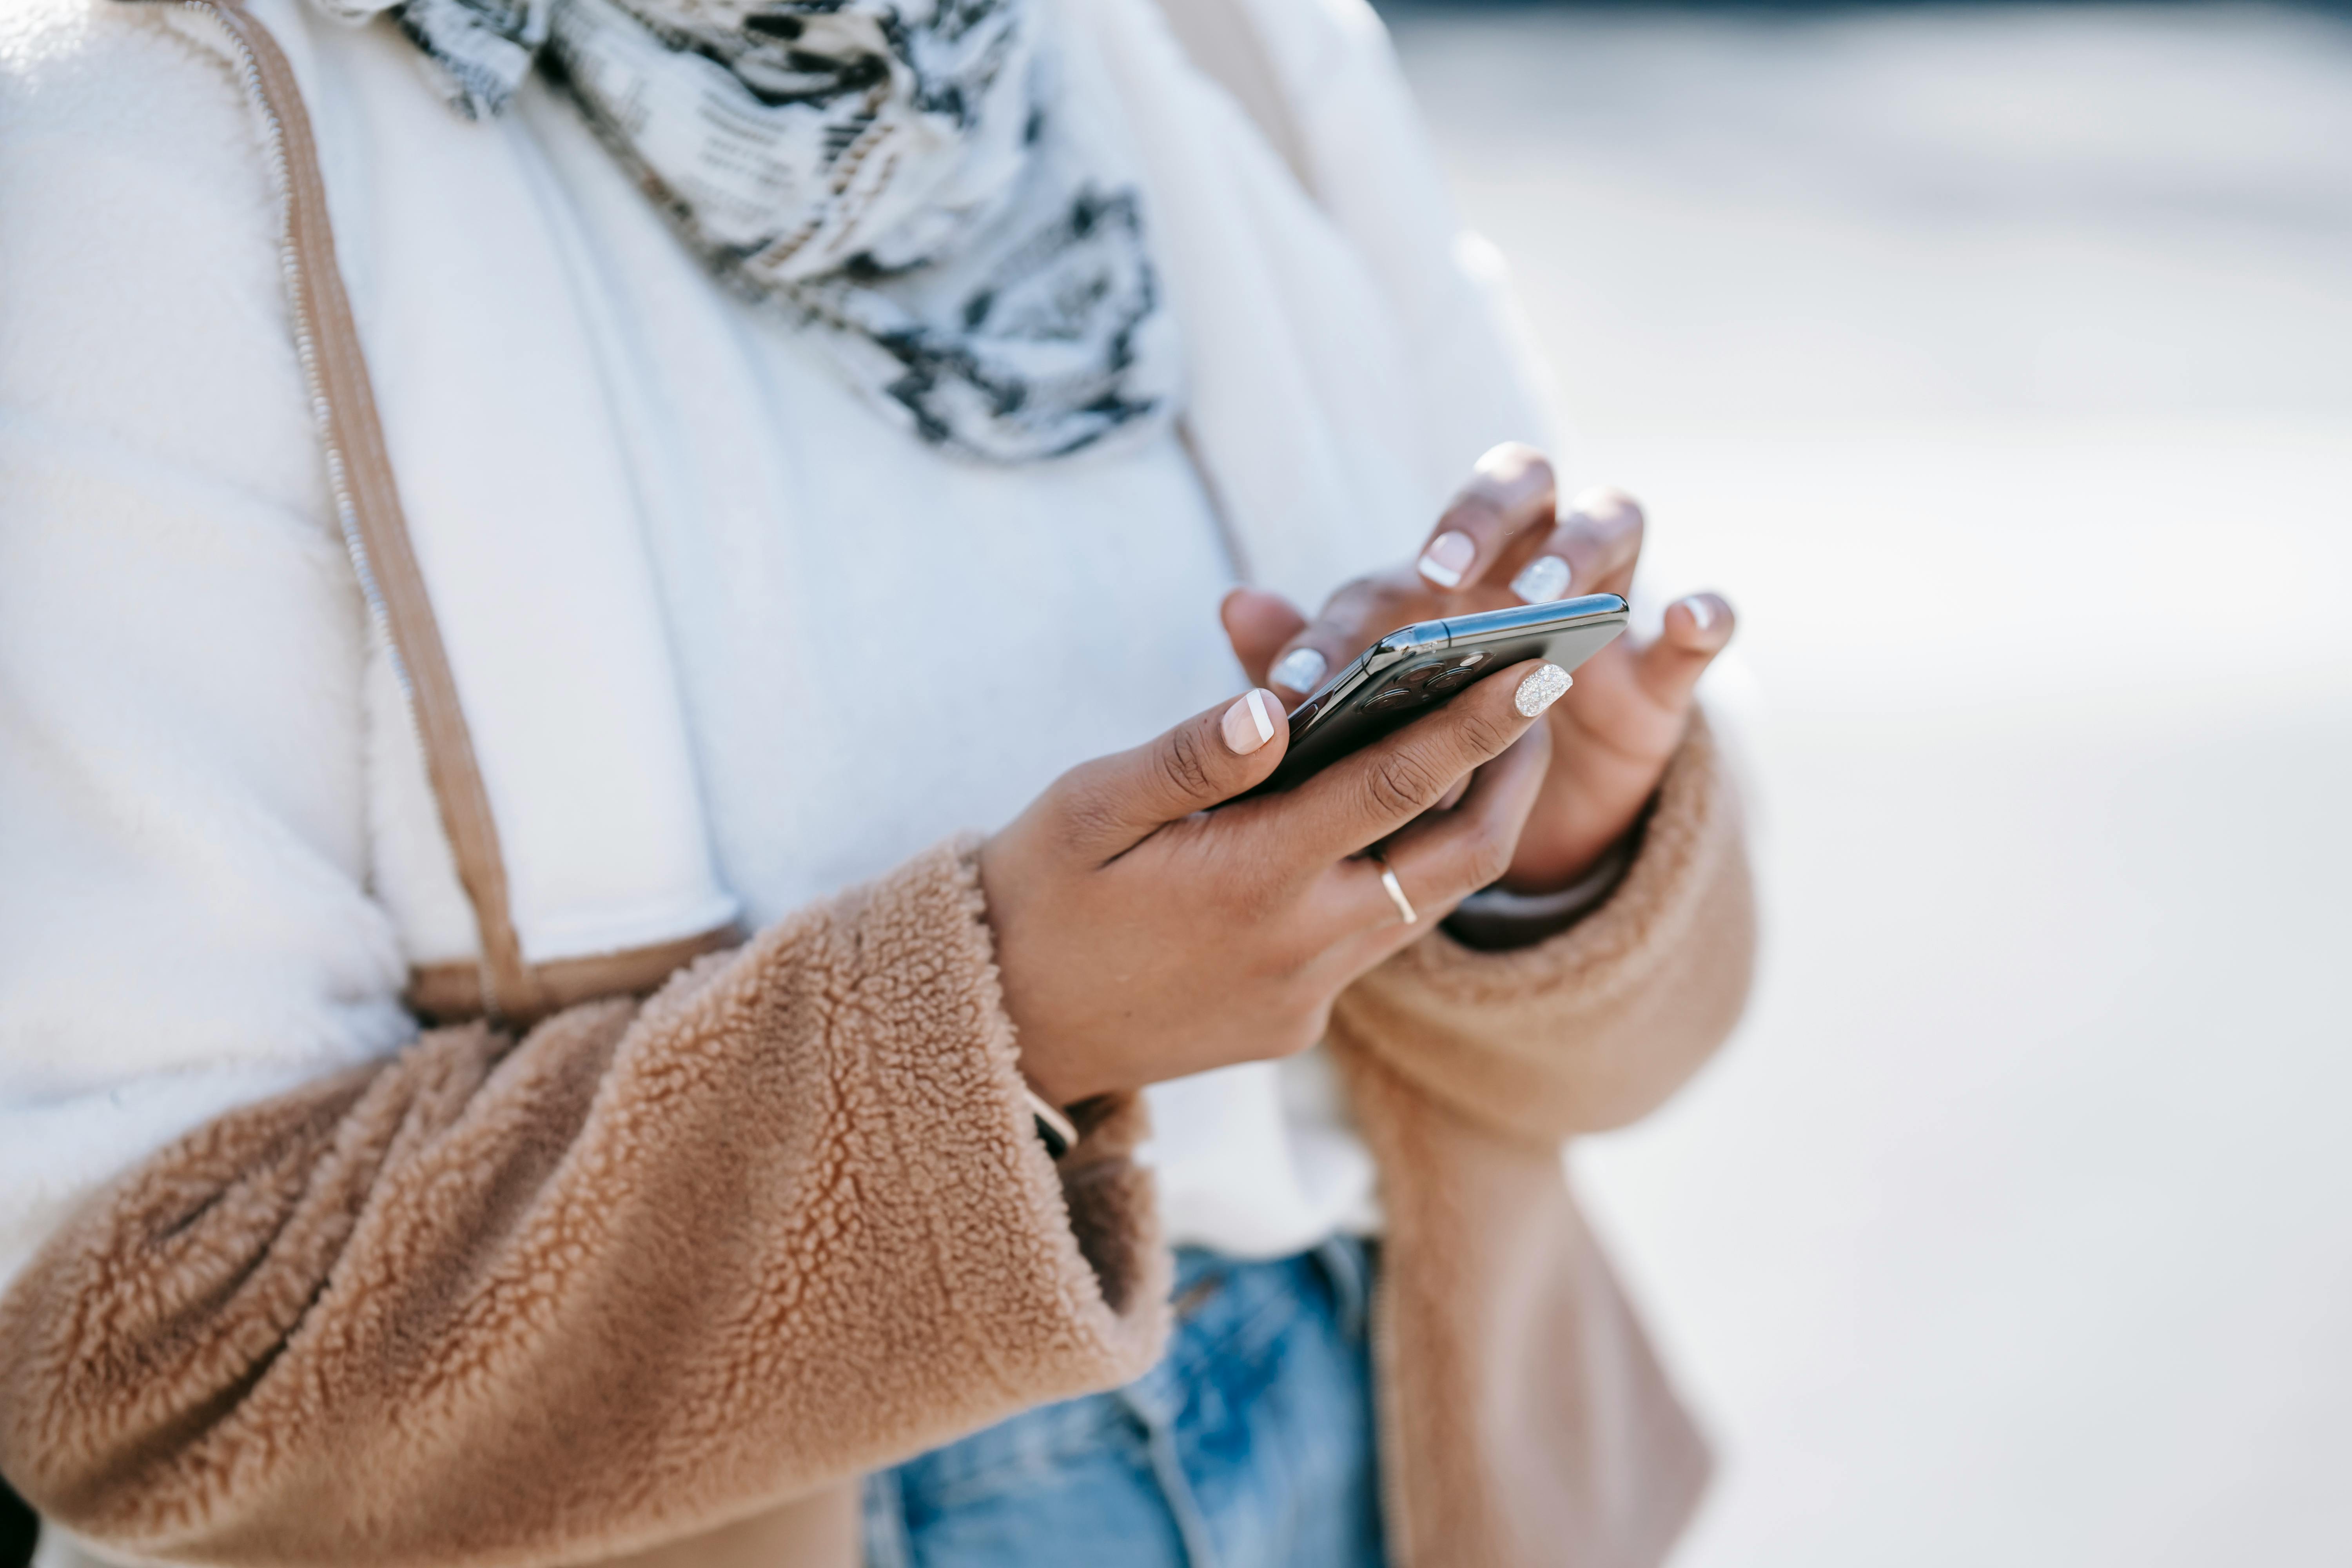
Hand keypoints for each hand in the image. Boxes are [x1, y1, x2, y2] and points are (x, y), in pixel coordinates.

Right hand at [980, 660, 1562, 1106]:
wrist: (1001, 1030)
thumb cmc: (1034, 895)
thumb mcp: (1087, 808)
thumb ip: (1190, 757)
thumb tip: (1276, 705)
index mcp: (1252, 879)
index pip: (1401, 783)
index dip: (1481, 720)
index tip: (1542, 666)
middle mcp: (1300, 947)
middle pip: (1461, 857)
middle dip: (1514, 775)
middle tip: (1537, 700)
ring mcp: (1305, 996)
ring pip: (1427, 902)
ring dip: (1466, 826)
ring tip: (1481, 751)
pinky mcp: (1295, 1027)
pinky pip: (1374, 942)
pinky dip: (1399, 877)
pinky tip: (1381, 828)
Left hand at [1222, 443, 1734, 892]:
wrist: (1526, 815)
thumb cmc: (1433, 736)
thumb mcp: (1371, 712)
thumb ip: (1307, 659)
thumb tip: (1232, 605)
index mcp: (1452, 568)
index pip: (1405, 553)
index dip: (1360, 605)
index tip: (1313, 672)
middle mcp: (1530, 559)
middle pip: (1520, 484)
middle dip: (1480, 517)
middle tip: (1437, 574)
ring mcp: (1608, 602)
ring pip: (1612, 523)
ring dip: (1576, 554)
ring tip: (1539, 605)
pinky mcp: (1663, 670)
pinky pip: (1700, 625)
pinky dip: (1702, 614)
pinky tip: (1687, 622)